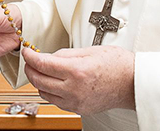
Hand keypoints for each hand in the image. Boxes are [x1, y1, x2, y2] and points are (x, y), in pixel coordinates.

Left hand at [21, 46, 135, 114]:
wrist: (132, 83)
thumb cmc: (117, 64)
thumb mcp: (89, 50)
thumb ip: (65, 53)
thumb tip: (48, 56)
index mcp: (77, 70)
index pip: (43, 64)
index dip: (30, 56)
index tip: (27, 51)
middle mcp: (74, 89)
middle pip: (39, 80)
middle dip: (30, 69)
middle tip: (30, 61)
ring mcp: (76, 101)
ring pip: (44, 93)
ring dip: (38, 81)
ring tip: (42, 71)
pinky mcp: (78, 109)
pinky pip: (55, 101)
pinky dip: (49, 91)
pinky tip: (53, 83)